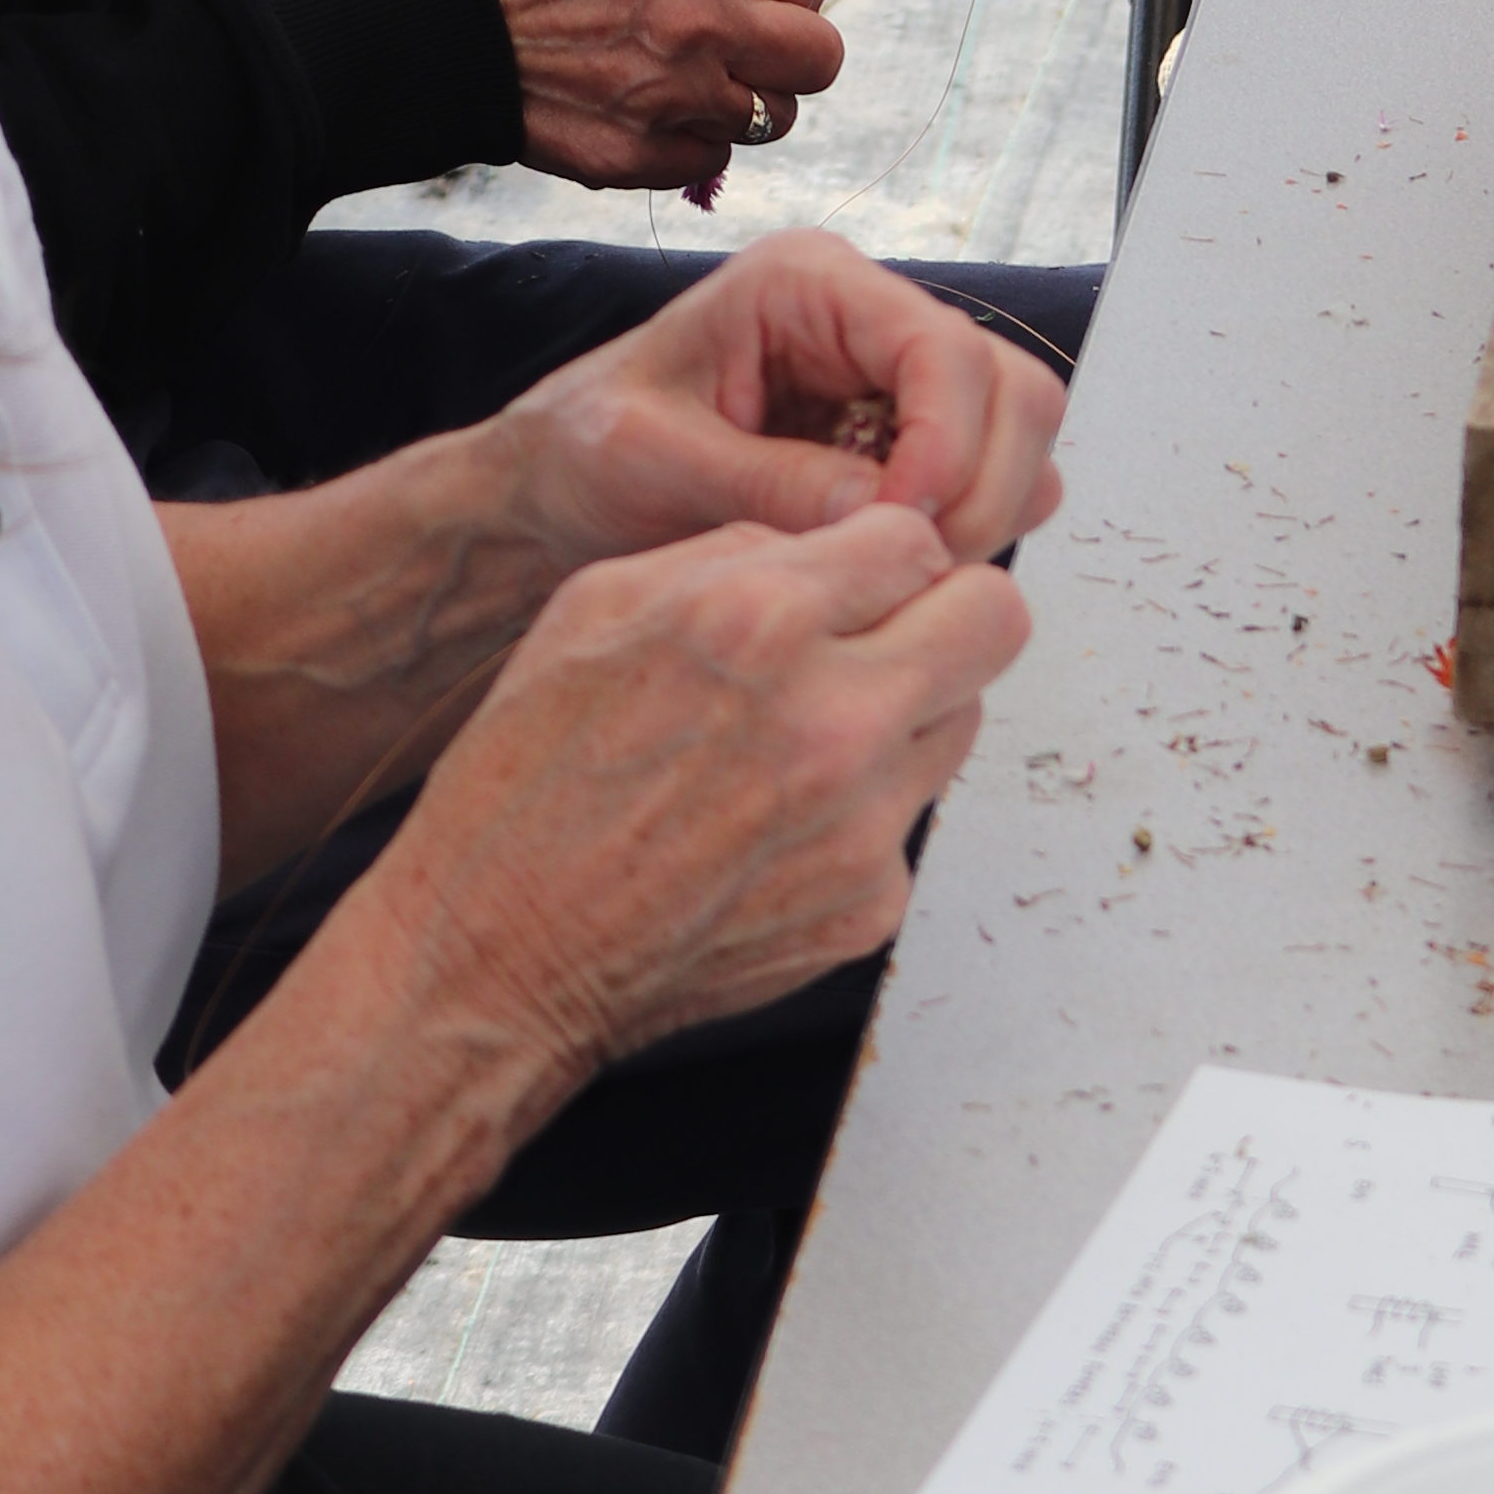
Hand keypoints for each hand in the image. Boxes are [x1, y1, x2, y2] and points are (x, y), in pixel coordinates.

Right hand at [375, 502, 1031, 1081]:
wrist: (499, 954)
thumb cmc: (530, 781)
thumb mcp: (602, 602)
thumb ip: (740, 549)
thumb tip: (837, 541)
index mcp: (757, 624)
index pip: (920, 539)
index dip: (888, 553)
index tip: (864, 577)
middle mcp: (829, 723)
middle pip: (994, 623)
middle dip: (946, 614)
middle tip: (886, 636)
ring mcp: (860, 826)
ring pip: (961, 723)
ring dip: (905, 714)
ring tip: (803, 739)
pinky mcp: (869, 905)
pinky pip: (908, 824)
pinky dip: (860, 816)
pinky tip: (771, 826)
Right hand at [441, 0, 845, 189]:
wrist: (419, 14)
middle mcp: (696, 17)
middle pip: (820, 54)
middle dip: (795, 46)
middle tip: (756, 42)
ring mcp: (668, 94)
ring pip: (775, 115)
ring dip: (747, 97)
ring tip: (698, 78)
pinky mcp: (634, 156)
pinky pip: (711, 156)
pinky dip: (694, 139)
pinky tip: (653, 110)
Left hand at [509, 229, 1068, 572]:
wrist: (556, 489)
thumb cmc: (585, 452)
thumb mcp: (652, 459)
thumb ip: (763, 481)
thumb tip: (882, 515)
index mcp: (808, 284)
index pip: (941, 346)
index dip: (948, 442)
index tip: (902, 530)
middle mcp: (868, 318)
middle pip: (1009, 387)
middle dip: (981, 486)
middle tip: (917, 570)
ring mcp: (893, 380)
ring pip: (1015, 435)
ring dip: (983, 512)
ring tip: (900, 574)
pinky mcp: (903, 441)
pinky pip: (985, 480)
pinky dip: (967, 529)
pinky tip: (890, 566)